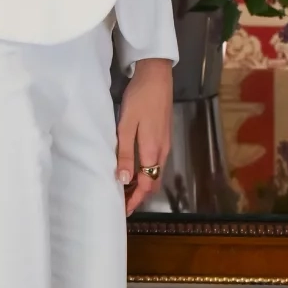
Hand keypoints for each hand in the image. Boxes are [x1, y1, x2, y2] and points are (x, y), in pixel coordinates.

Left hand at [116, 58, 171, 215]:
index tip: (123, 210)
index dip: (135, 200)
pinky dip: (145, 171)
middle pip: (153, 182)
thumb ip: (124, 153)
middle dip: (139, 195)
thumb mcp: (126, 126)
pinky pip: (156, 162)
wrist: (157, 77)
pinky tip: (133, 168)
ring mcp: (165, 143)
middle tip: (122, 203)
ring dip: (142, 184)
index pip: (146, 185)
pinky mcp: (164, 136)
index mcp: (152, 151)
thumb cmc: (139, 99)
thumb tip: (123, 180)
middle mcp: (162, 151)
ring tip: (125, 189)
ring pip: (155, 172)